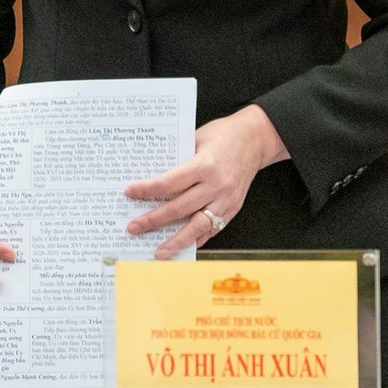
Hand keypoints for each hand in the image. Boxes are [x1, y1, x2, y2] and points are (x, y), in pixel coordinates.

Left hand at [123, 105, 288, 259]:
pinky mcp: (233, 208)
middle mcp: (216, 185)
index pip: (169, 183)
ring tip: (159, 252)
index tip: (130, 193)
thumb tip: (153, 179)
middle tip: (134, 228)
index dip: (148, 190)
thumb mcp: (196, 138)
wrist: (256, 139)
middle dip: (154, 220)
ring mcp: (226, 200)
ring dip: (177, 241)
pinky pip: (213, 229)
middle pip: (179, 208)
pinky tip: (183, 246)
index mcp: (204, 165)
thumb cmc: (223, 135)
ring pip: (198, 226)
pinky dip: (197, 239)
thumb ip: (178, 159)